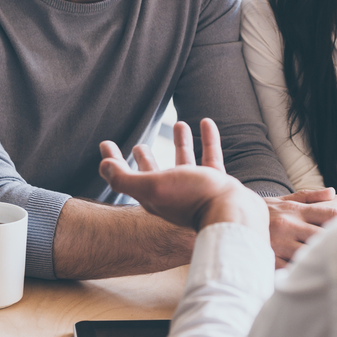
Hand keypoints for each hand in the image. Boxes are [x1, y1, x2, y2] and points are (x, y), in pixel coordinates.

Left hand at [98, 119, 268, 234]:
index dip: (114, 161)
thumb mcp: (153, 186)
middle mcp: (173, 193)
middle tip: (138, 146)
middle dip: (146, 159)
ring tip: (178, 124)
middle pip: (154, 173)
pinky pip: (210, 157)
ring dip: (180, 143)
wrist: (232, 213)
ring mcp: (196, 189)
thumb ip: (126, 179)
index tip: (105, 143)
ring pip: (185, 162)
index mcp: (154, 196)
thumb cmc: (192, 198)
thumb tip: (103, 166)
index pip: (126, 177)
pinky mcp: (217, 183)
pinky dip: (208, 139)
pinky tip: (206, 122)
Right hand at [265, 188, 336, 267]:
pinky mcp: (270, 257)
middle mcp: (290, 225)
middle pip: (323, 236)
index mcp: (297, 210)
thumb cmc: (268, 211)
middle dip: (334, 243)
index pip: (330, 214)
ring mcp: (280, 242)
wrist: (234, 215)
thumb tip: (332, 192)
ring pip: (309, 254)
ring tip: (329, 265)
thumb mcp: (287, 198)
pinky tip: (307, 273)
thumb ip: (311, 196)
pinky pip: (291, 268)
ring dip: (319, 259)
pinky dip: (300, 271)